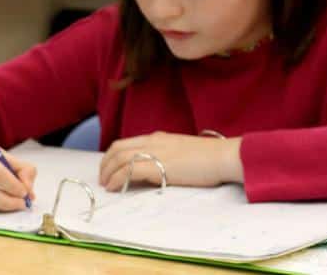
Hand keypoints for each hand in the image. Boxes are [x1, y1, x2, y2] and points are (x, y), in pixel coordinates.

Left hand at [98, 131, 243, 191]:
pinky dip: (117, 178)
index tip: (109, 167)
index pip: (126, 143)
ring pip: (120, 158)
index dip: (113, 155)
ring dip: (108, 172)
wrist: (224, 156)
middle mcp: (153, 142)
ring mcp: (155, 152)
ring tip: (105, 184)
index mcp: (158, 138)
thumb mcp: (183, 152)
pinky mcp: (159, 165)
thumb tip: (158, 169)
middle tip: (102, 177)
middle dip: (105, 163)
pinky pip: (129, 170)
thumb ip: (168, 156)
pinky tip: (114, 187)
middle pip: (118, 148)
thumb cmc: (210, 158)